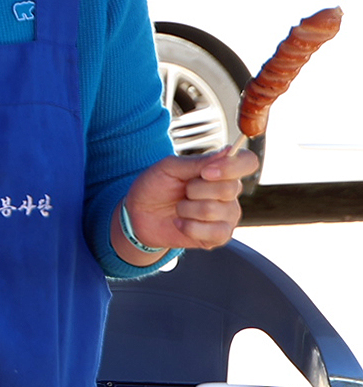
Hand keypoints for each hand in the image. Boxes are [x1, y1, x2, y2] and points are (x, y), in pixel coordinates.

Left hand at [118, 146, 255, 256]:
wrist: (139, 215)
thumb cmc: (155, 187)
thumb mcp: (169, 168)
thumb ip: (198, 162)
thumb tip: (229, 151)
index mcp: (221, 171)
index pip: (248, 162)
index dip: (232, 167)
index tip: (205, 172)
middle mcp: (230, 192)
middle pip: (229, 189)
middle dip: (194, 190)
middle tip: (182, 191)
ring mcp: (228, 215)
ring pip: (213, 210)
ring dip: (186, 209)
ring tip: (179, 208)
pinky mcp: (220, 235)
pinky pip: (213, 232)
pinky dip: (188, 226)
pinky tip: (180, 222)